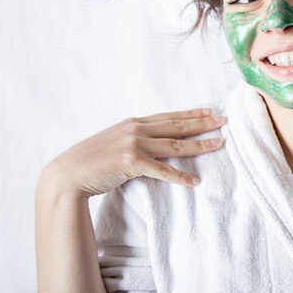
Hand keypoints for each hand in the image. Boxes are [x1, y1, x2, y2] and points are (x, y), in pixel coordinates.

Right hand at [38, 108, 225, 198]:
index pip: (170, 116)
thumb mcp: (115, 140)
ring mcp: (134, 144)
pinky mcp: (131, 162)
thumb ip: (134, 137)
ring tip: (219, 144)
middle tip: (224, 121)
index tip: (210, 111)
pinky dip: (179, 177)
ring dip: (200, 145)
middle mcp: (137, 129)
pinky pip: (162, 170)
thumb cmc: (91, 159)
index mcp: (134, 122)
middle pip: (178, 125)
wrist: (68, 173)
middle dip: (203, 123)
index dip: (192, 113)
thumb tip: (153, 139)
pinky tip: (194, 181)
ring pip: (176, 144)